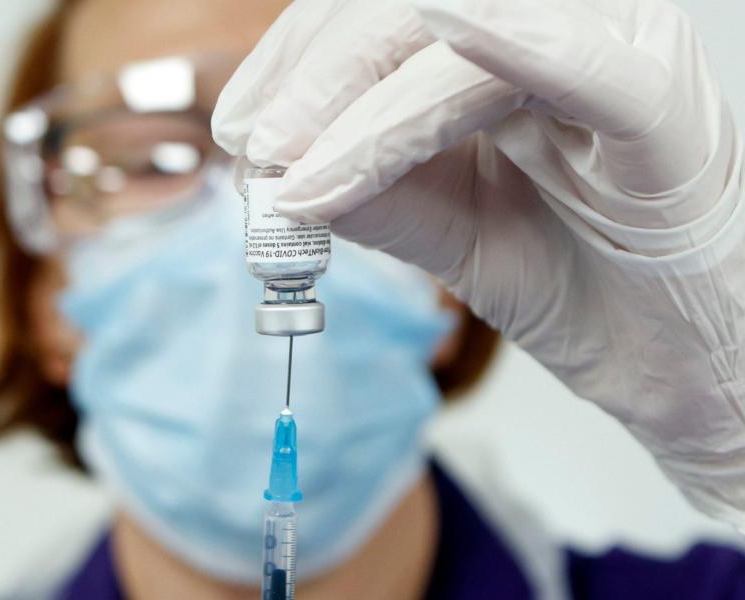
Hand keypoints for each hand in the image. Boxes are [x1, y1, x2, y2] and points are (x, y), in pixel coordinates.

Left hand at [212, 0, 744, 526]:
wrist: (673, 363)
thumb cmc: (577, 282)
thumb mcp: (449, 227)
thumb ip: (373, 187)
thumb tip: (277, 168)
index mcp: (513, 46)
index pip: (386, 15)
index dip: (300, 57)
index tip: (242, 127)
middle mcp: (566, 28)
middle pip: (410, 6)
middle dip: (319, 73)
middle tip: (260, 147)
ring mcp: (618, 53)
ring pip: (461, 33)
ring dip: (367, 96)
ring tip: (300, 166)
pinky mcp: (661, 107)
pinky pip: (579, 62)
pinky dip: (505, 44)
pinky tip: (444, 35)